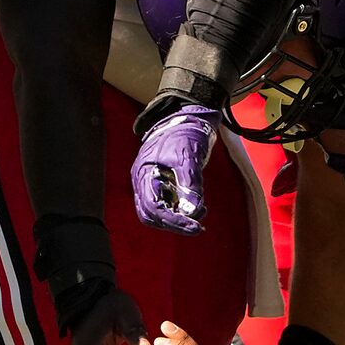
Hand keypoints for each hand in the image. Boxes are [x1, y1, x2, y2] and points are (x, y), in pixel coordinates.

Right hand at [131, 104, 220, 233]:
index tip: (195, 227)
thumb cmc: (184, 133)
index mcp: (144, 174)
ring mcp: (151, 183)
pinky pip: (167, 205)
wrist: (186, 117)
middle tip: (197, 227)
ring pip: (158, 213)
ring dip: (178, 219)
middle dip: (174, 224)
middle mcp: (143, 181)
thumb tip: (193, 212)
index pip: (153, 208)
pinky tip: (199, 208)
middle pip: (151, 215)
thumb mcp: (188, 158)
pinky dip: (181, 211)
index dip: (174, 221)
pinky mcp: (162, 183)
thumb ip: (190, 185)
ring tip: (201, 217)